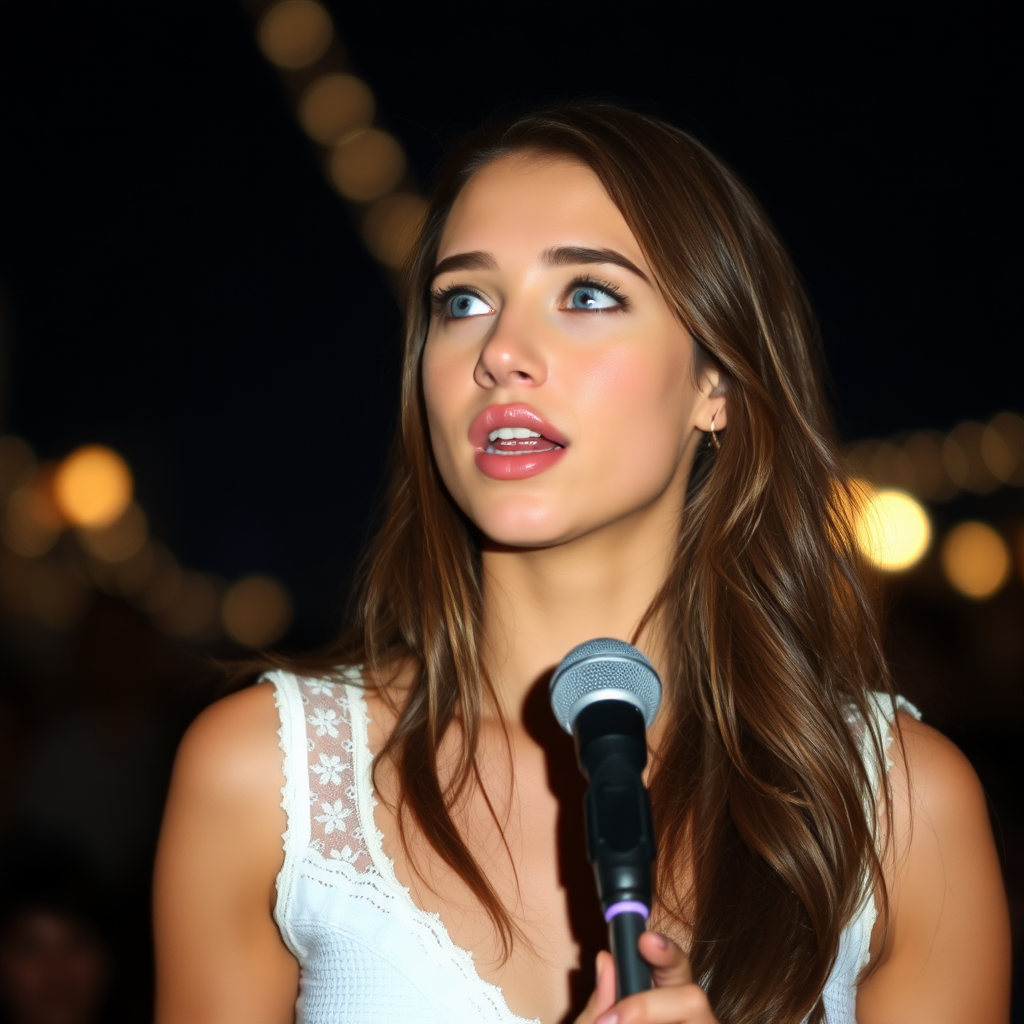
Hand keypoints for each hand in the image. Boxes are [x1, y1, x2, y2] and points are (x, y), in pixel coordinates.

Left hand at [574, 932, 720, 1023]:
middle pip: (693, 997)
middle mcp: (688, 1021)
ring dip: (648, 1020)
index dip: (665, 951)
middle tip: (612, 1021)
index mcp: (663, 1004)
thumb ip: (598, 1006)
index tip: (645, 940)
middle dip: (651, 1005)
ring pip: (701, 1020)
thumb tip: (606, 960)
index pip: (673, 967)